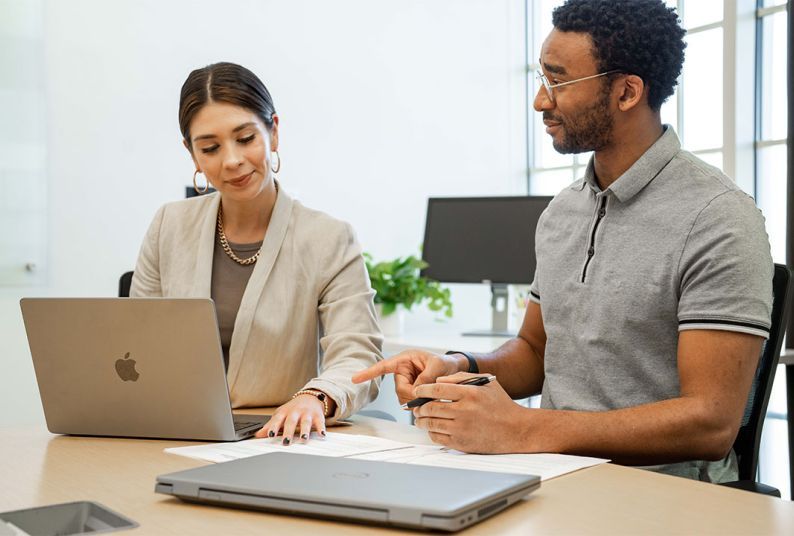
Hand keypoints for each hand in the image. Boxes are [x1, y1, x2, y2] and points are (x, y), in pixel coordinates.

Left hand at [255, 395, 326, 444]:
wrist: (310, 397)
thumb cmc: (293, 409)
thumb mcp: (281, 414)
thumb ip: (271, 425)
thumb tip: (257, 435)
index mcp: (284, 412)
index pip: (278, 420)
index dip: (274, 427)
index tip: (270, 435)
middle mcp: (295, 412)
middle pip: (291, 422)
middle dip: (289, 432)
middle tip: (286, 442)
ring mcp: (307, 413)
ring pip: (306, 422)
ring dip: (305, 431)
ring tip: (303, 439)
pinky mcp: (318, 415)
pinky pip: (320, 422)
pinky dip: (321, 428)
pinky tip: (322, 434)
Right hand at [352, 349, 464, 403]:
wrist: (453, 370)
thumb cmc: (444, 363)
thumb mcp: (438, 365)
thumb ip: (426, 377)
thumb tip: (417, 391)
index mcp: (404, 359)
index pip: (383, 366)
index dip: (369, 373)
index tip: (354, 379)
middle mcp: (402, 371)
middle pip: (399, 389)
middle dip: (413, 394)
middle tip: (429, 392)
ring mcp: (405, 382)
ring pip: (403, 398)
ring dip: (417, 399)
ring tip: (432, 392)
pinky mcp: (409, 392)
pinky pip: (408, 402)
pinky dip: (418, 403)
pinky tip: (428, 397)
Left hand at [413, 372, 527, 452]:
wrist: (516, 430)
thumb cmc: (501, 404)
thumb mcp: (486, 382)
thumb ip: (461, 377)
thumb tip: (438, 381)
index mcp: (470, 393)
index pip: (436, 390)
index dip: (422, 390)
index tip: (417, 392)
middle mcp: (465, 411)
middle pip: (431, 408)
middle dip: (419, 407)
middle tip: (417, 407)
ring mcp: (462, 429)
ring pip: (431, 424)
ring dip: (421, 421)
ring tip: (420, 418)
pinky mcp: (462, 444)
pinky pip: (438, 438)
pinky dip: (431, 432)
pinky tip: (432, 429)